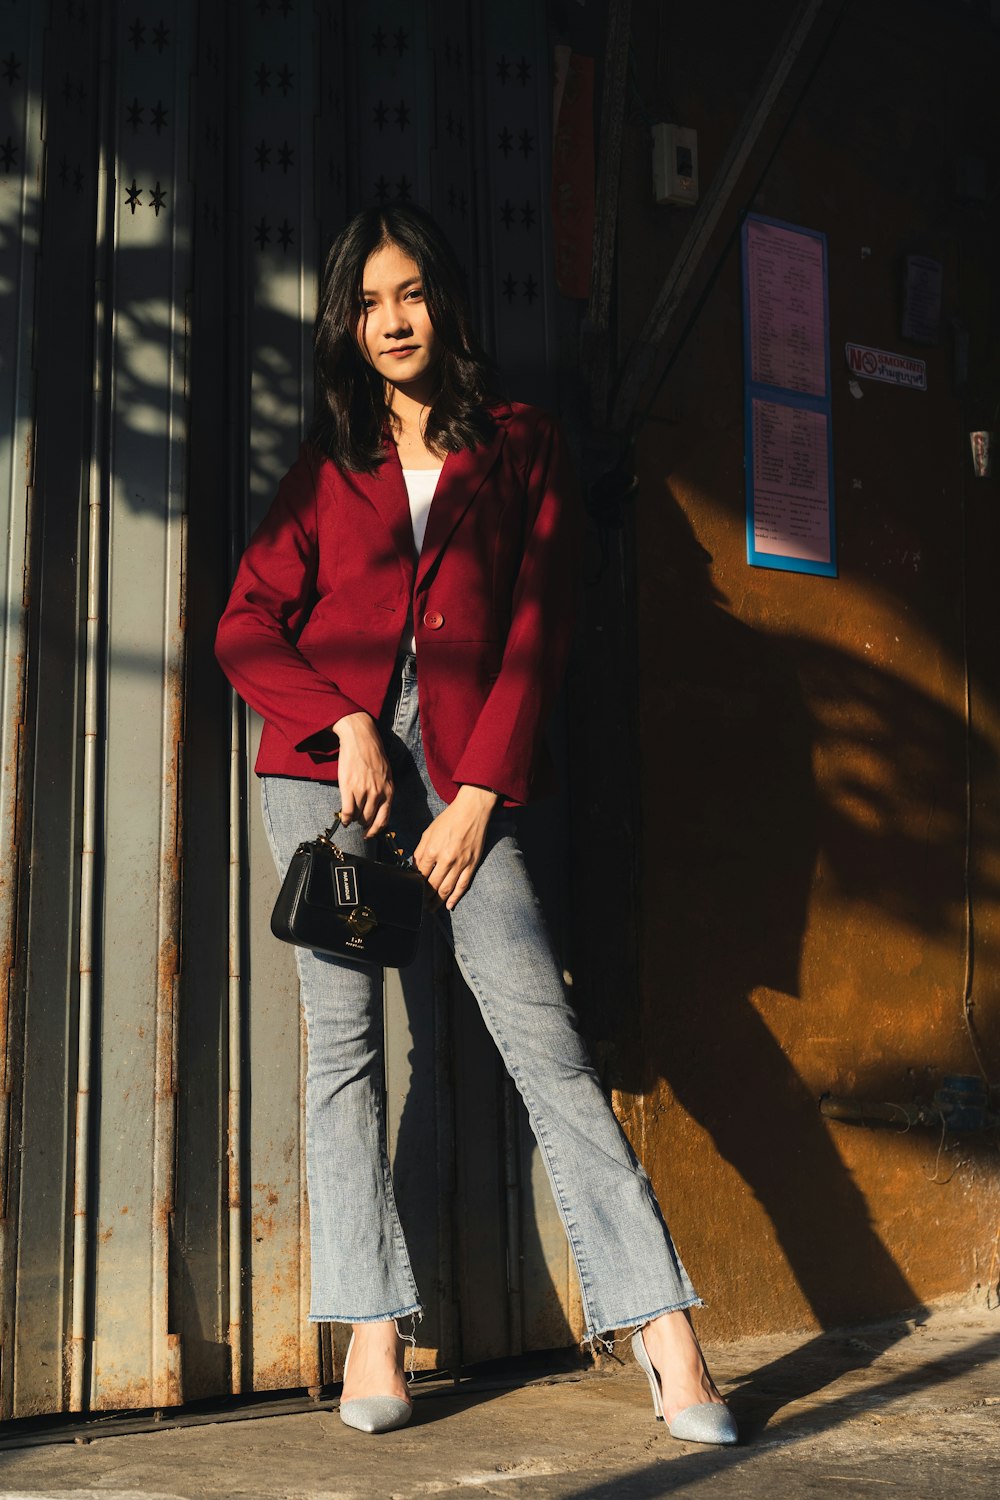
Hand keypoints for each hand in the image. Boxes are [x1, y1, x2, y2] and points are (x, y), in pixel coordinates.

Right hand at [332, 711, 392, 837]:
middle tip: (359, 824)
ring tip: (352, 818)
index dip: (375, 830)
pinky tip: (344, 820)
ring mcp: (363, 791)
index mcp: (389, 791)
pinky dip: (345, 819)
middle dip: (364, 824)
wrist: (361, 739)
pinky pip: (347, 811)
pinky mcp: (349, 787)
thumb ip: (384, 791)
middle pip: (369, 819)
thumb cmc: (374, 755)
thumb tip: (379, 807)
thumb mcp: (386, 774)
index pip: (384, 819)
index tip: (369, 834)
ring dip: (355, 820)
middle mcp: (377, 793)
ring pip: (358, 816)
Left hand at [413, 786, 498, 909]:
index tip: (413, 890)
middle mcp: (446, 859)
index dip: (415, 883)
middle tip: (419, 905)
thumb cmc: (449, 819)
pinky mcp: (472, 865)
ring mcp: (460, 864)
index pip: (420, 873)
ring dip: (437, 902)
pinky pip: (462, 885)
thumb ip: (420, 851)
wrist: (472, 811)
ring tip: (430, 909)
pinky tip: (449, 905)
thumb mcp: (428, 832)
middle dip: (424, 897)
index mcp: (432, 850)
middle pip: (432, 885)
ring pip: (446, 889)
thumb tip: (415, 867)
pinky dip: (455, 897)